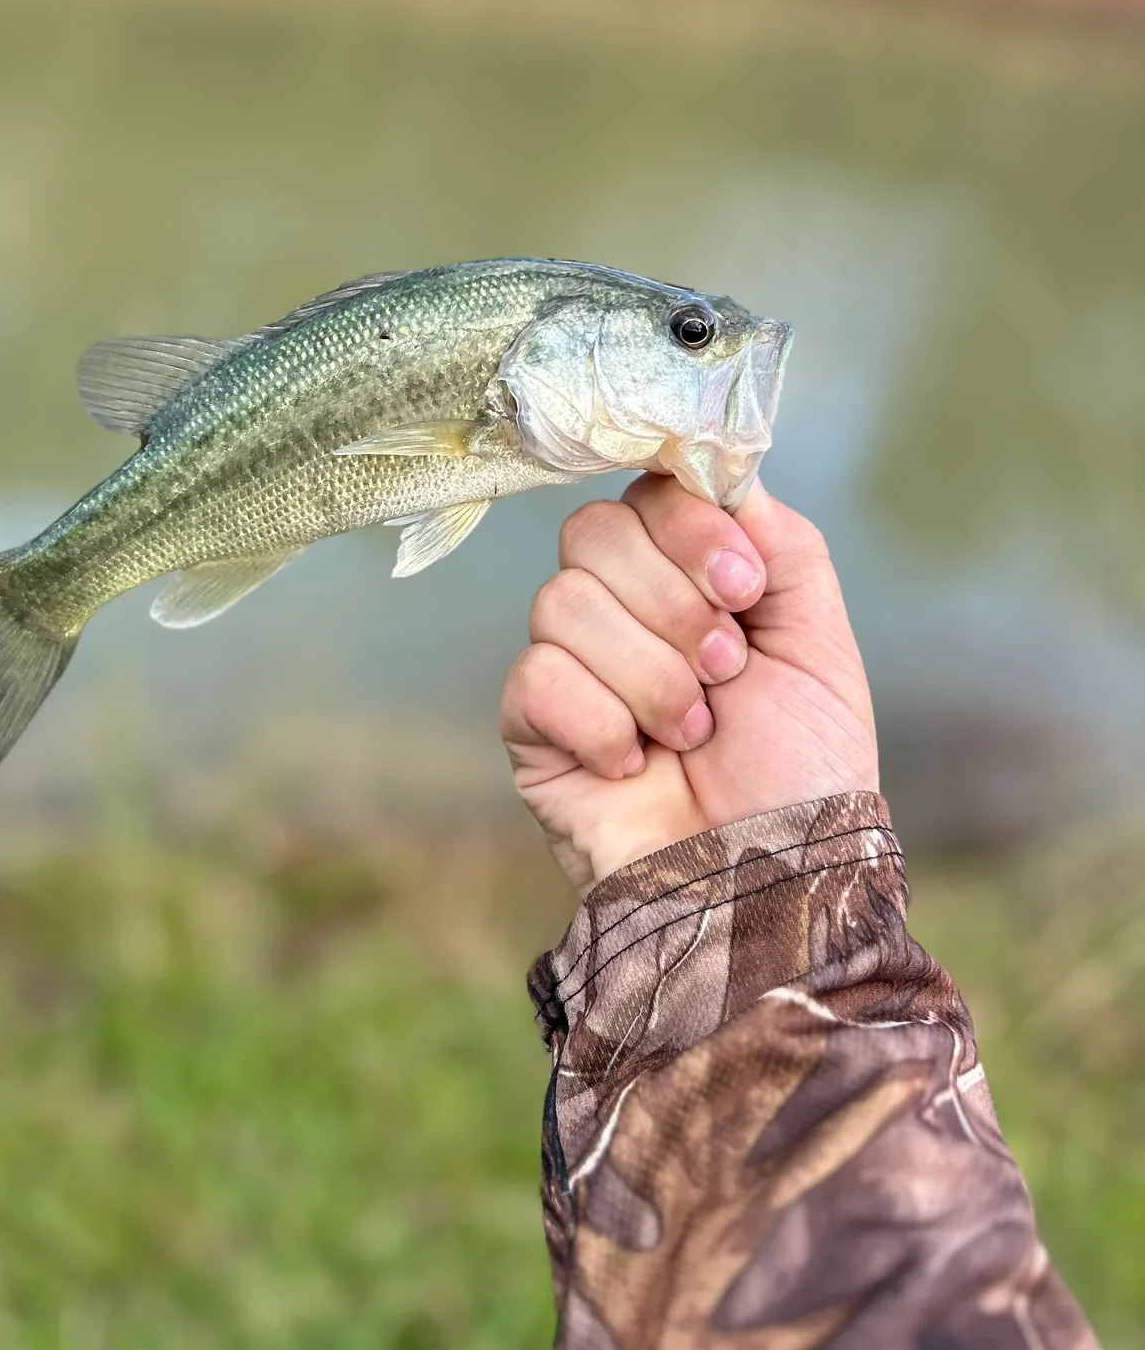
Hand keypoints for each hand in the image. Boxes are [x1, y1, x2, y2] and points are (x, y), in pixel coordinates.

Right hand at [500, 475, 878, 893]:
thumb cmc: (801, 774)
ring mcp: (570, 667)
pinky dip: (600, 723)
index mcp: (688, 580)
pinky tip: (635, 766)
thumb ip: (781, 542)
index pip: (648, 491)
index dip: (689, 527)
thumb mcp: (820, 645)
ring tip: (692, 735)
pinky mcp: (529, 725)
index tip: (744, 589)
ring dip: (649, 676)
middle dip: (673, 605)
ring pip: (562, 601)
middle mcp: (622, 612)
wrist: (766, 882)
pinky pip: (536, 675)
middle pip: (593, 532)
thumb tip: (719, 467)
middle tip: (725, 672)